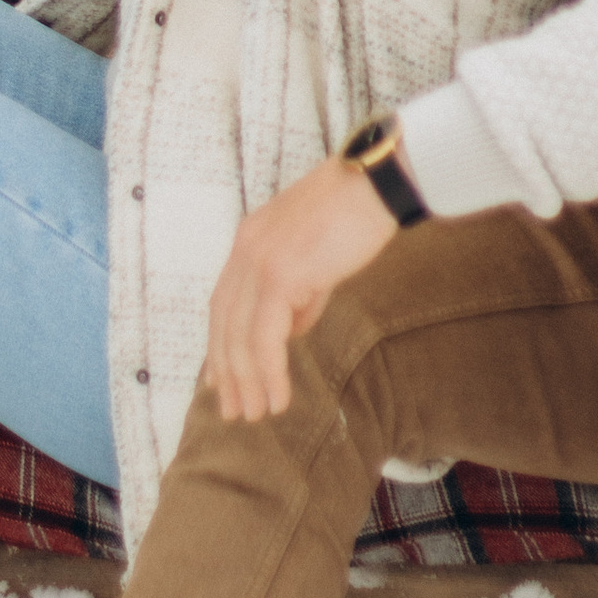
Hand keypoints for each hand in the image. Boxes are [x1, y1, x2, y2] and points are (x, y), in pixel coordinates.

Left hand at [201, 155, 398, 422]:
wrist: (377, 183)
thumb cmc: (357, 214)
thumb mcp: (318, 257)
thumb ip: (301, 293)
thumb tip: (292, 331)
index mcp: (250, 240)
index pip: (224, 302)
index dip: (220, 343)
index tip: (219, 379)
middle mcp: (245, 249)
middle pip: (223, 322)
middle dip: (226, 370)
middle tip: (231, 410)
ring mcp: (259, 260)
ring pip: (240, 335)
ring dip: (246, 380)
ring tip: (254, 414)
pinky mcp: (280, 274)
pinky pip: (266, 337)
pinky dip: (268, 372)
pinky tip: (278, 398)